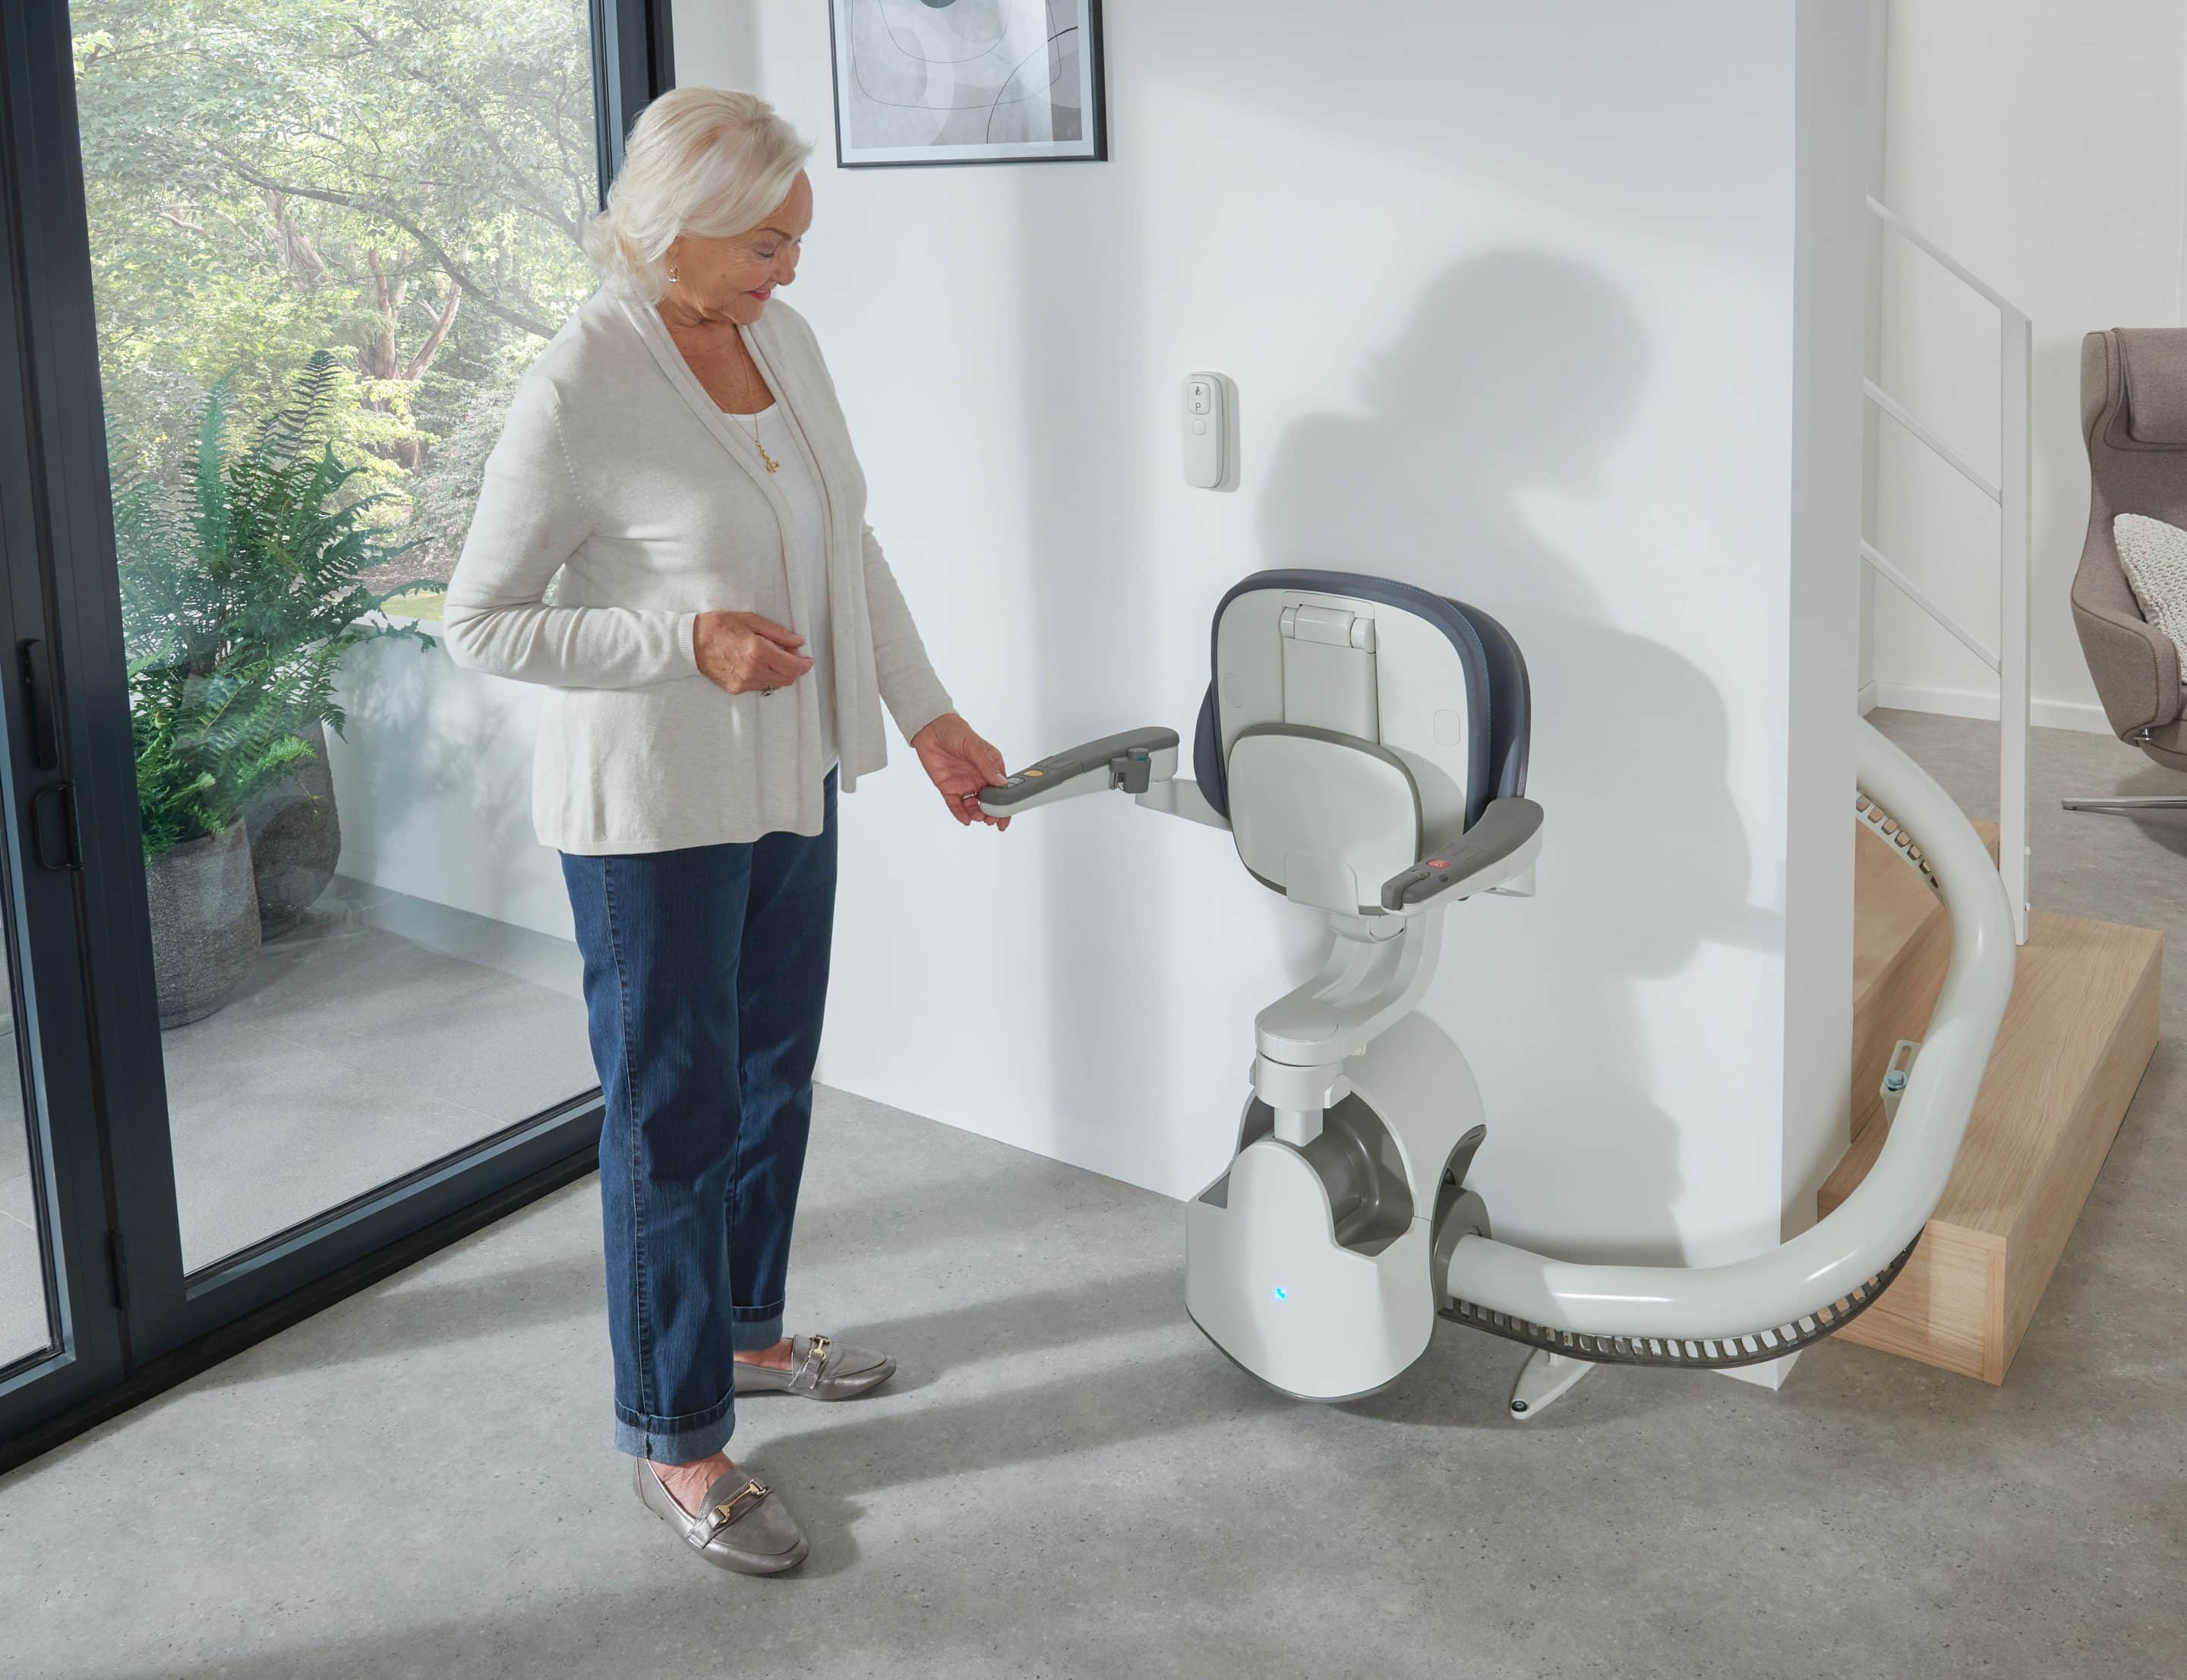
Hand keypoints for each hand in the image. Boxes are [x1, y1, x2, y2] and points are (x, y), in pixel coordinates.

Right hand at [693, 611, 813, 694]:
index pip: (793, 666)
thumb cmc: (720, 626)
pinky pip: (760, 686)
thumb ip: (778, 633)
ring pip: (775, 684)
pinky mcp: (736, 688)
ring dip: (781, 673)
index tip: (807, 660)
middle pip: (787, 679)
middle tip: (790, 655)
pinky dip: (766, 677)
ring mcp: (744, 682)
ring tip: (772, 657)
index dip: (804, 664)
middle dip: (794, 669)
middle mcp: (753, 670)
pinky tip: (758, 664)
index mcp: (758, 651)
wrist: (691, 642)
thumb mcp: (751, 621)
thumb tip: (798, 642)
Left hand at [912, 713, 1010, 828]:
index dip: (1006, 804)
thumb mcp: (974, 746)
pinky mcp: (949, 788)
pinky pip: (956, 805)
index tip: (1006, 815)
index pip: (1002, 789)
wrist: (930, 729)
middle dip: (992, 813)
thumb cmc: (955, 731)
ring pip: (973, 806)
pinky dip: (961, 813)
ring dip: (977, 814)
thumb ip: (987, 765)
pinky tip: (965, 819)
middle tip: (992, 819)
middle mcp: (979, 777)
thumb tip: (1001, 782)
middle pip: (990, 802)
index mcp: (991, 767)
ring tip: (978, 816)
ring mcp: (964, 784)